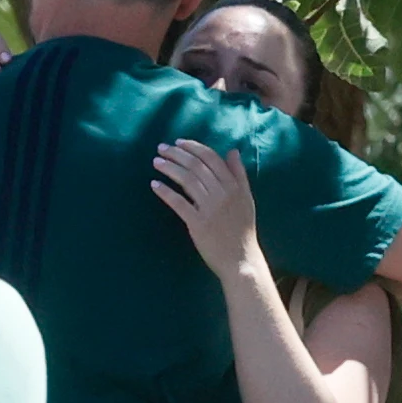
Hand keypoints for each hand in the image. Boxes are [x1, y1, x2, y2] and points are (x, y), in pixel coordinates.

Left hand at [147, 138, 261, 276]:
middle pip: (196, 166)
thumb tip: (232, 151)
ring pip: (186, 180)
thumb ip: (239, 174)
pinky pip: (179, 203)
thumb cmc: (242, 230)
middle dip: (176, 154)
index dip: (193, 147)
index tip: (178, 142)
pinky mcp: (198, 224)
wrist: (241, 260)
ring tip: (156, 162)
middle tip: (161, 148)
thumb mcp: (246, 198)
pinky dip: (165, 192)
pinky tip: (155, 185)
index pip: (211, 158)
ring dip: (169, 168)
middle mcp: (223, 193)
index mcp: (234, 185)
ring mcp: (210, 208)